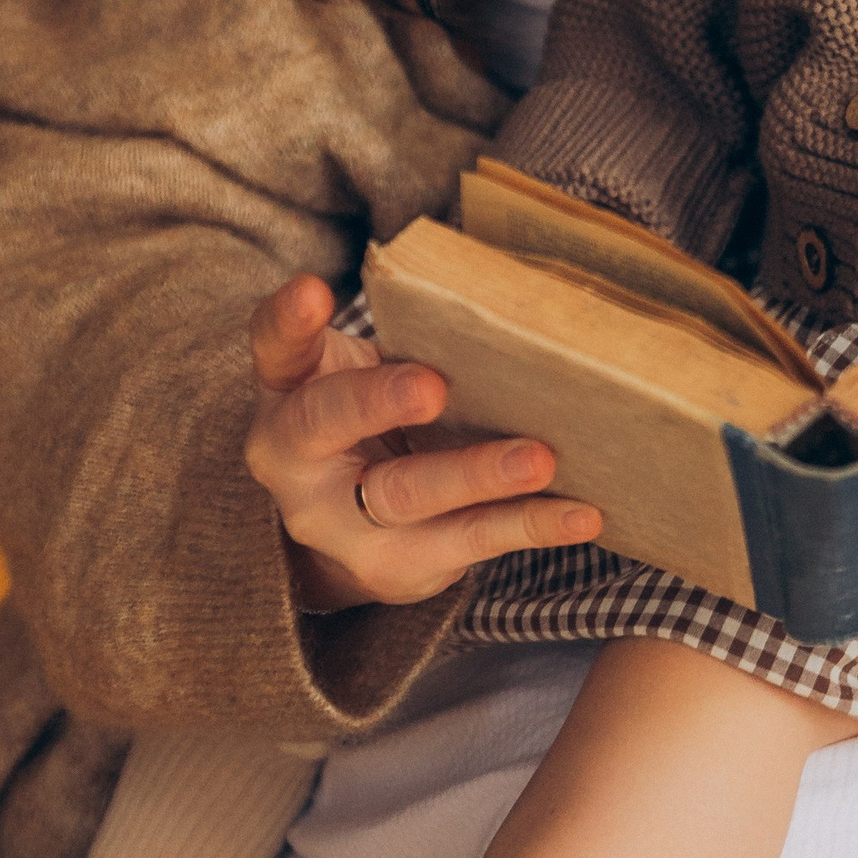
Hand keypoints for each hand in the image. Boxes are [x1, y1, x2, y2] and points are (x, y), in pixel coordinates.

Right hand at [244, 275, 600, 613]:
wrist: (343, 525)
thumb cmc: (362, 416)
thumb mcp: (348, 368)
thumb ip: (387, 333)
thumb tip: (478, 297)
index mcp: (284, 394)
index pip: (276, 348)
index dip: (290, 320)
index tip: (313, 290)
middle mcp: (295, 466)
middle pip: (326, 426)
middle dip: (380, 403)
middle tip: (434, 385)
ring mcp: (341, 526)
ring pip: (406, 497)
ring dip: (476, 475)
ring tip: (539, 459)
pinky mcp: (398, 567)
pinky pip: (468, 543)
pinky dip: (529, 525)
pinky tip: (581, 514)